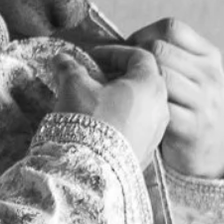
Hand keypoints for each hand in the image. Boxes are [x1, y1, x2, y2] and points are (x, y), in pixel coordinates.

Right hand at [52, 46, 168, 168]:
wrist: (92, 171)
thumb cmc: (88, 122)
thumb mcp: (74, 87)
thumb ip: (70, 68)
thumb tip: (62, 58)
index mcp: (149, 84)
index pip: (140, 56)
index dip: (115, 52)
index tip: (94, 57)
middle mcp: (161, 107)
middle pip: (145, 80)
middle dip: (120, 75)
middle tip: (95, 77)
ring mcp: (157, 131)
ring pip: (144, 105)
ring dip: (123, 98)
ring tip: (97, 101)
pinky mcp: (149, 151)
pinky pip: (140, 127)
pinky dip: (125, 119)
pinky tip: (104, 124)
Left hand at [126, 18, 223, 178]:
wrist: (211, 151)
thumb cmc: (189, 107)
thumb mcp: (194, 77)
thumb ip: (171, 57)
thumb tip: (120, 42)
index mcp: (210, 57)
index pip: (172, 28)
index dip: (143, 34)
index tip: (128, 49)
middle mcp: (210, 75)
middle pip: (161, 50)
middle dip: (131, 57)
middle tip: (113, 70)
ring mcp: (204, 101)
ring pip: (158, 75)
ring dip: (130, 81)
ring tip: (116, 88)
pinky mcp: (193, 126)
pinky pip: (159, 106)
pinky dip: (140, 106)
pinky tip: (130, 110)